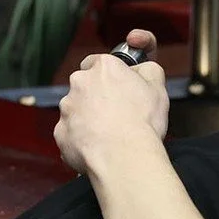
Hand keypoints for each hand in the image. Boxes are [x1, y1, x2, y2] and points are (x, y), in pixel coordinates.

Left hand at [54, 29, 167, 174]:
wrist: (124, 156)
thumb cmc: (141, 122)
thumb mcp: (157, 85)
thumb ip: (147, 69)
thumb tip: (143, 69)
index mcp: (103, 67)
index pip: (98, 62)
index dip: (109, 76)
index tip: (118, 88)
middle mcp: (80, 83)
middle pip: (85, 86)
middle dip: (96, 96)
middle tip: (117, 113)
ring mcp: (68, 109)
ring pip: (77, 110)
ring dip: (89, 118)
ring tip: (110, 133)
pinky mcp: (61, 133)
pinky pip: (71, 134)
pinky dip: (82, 139)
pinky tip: (99, 146)